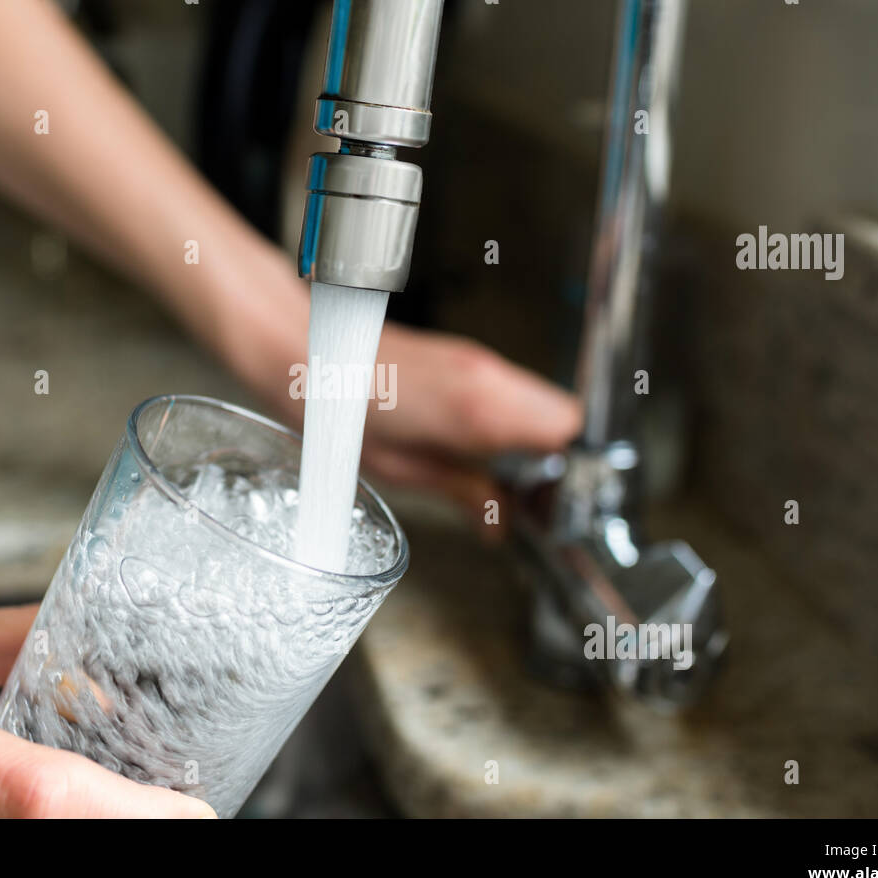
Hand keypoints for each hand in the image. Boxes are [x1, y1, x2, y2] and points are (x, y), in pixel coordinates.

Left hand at [230, 277, 582, 526]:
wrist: (309, 353)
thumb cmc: (342, 413)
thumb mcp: (404, 471)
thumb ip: (465, 494)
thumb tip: (497, 524)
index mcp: (479, 411)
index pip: (567, 432)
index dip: (568, 470)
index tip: (552, 497)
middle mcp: (488, 378)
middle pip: (565, 414)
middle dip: (559, 454)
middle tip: (532, 489)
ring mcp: (479, 361)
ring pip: (542, 398)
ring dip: (536, 434)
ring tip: (504, 468)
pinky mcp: (465, 355)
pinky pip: (513, 387)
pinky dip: (513, 416)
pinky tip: (478, 441)